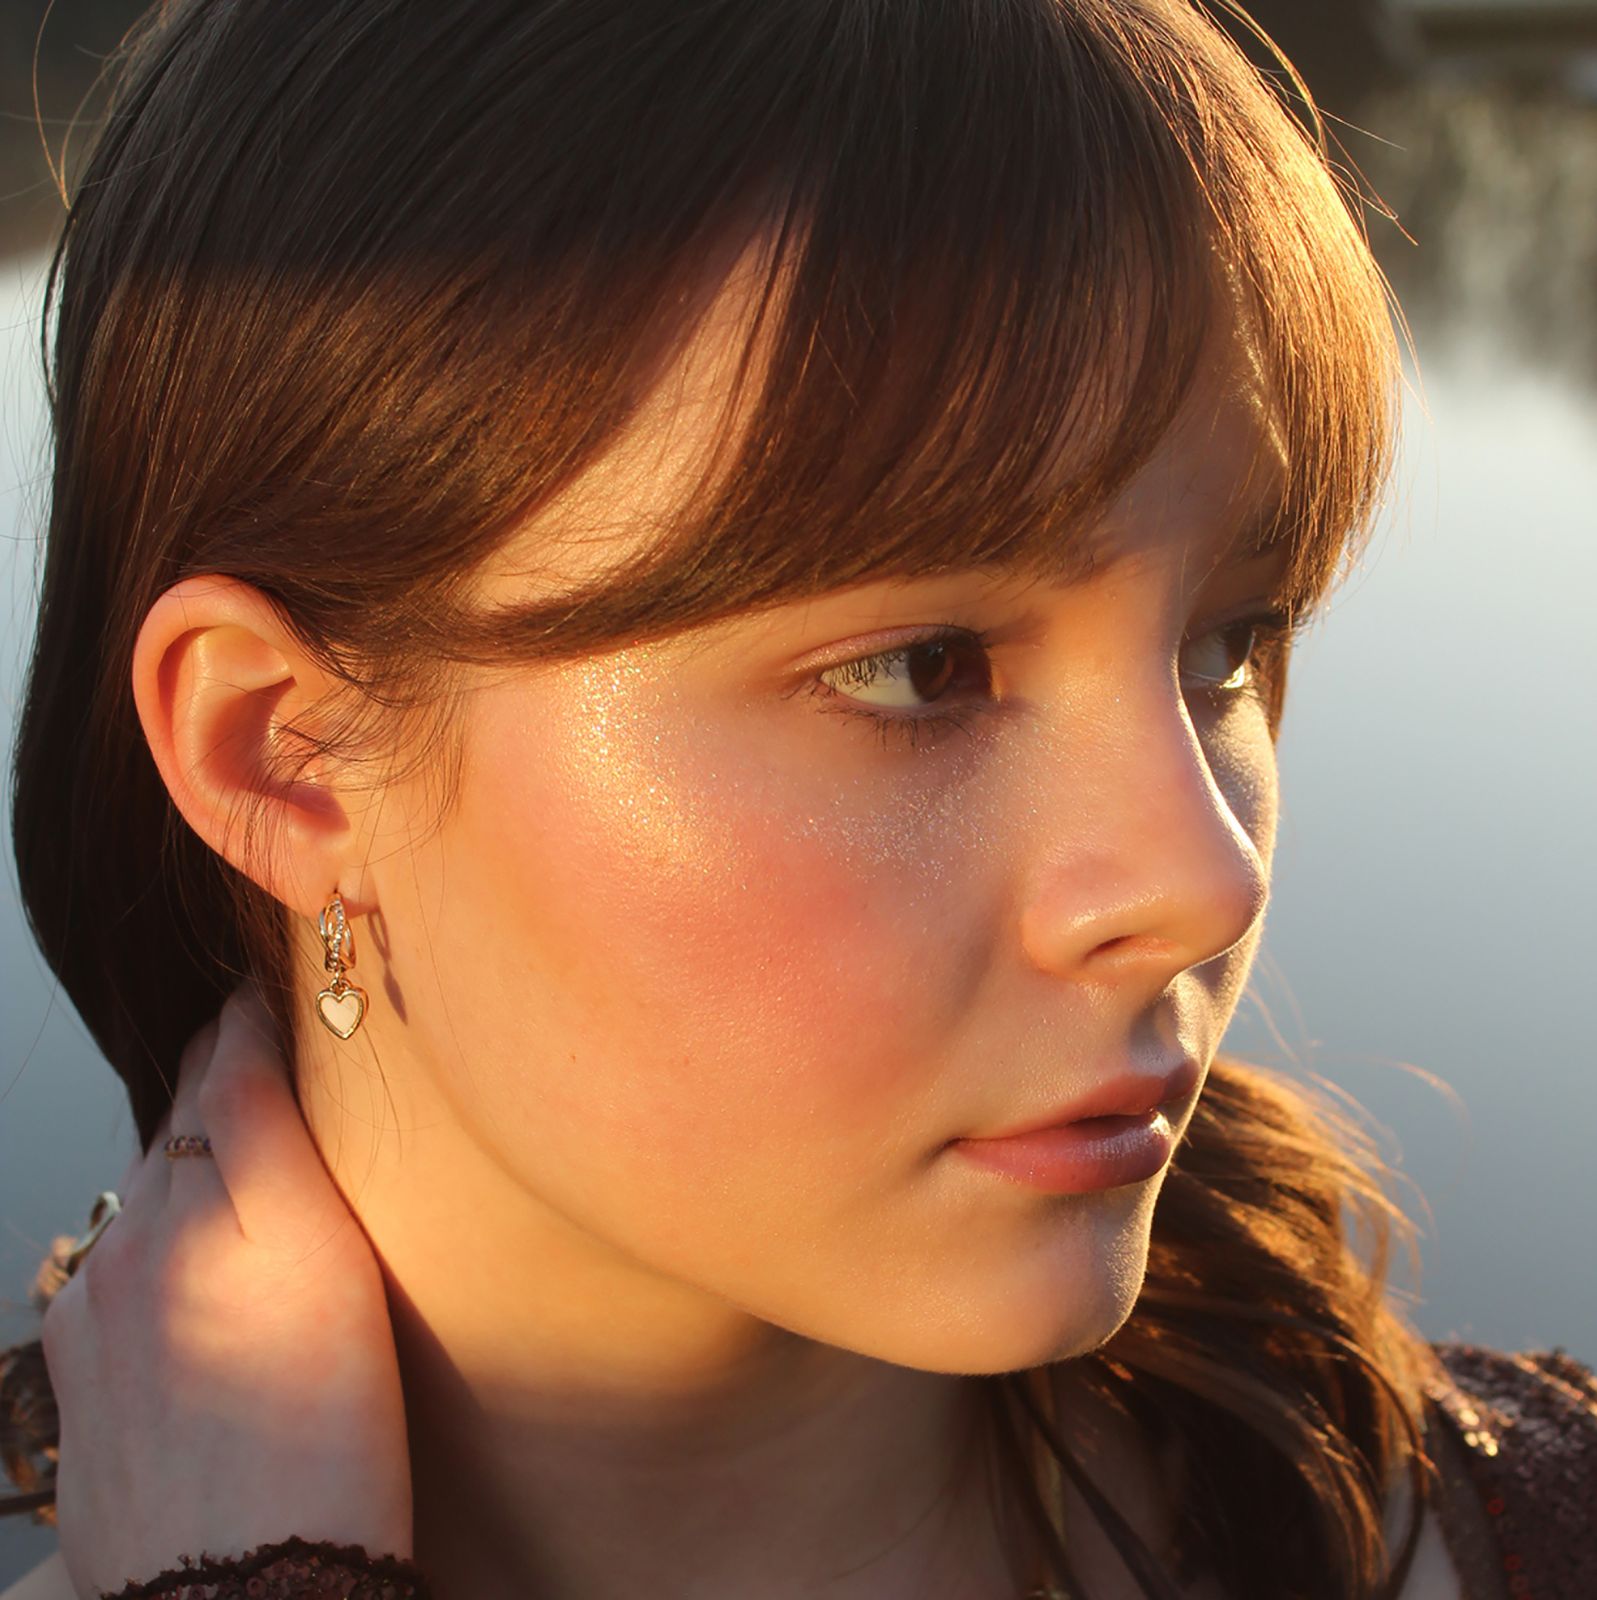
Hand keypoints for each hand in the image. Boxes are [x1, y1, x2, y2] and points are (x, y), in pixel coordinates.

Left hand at [42, 981, 412, 1595]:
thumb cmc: (319, 1432)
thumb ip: (261, 1124)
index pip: (216, 1068)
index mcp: (184, 1204)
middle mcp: (123, 1249)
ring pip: (151, 1205)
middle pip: (176, 1133)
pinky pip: (127, 1278)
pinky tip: (218, 1272)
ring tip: (264, 1167)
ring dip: (198, 1169)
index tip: (285, 979)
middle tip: (289, 1056)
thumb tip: (236, 1021)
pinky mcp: (86, 1386)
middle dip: (225, 1086)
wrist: (246, 1597)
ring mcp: (94, 1322)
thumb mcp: (316, 1250)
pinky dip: (172, 1246)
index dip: (255, 1016)